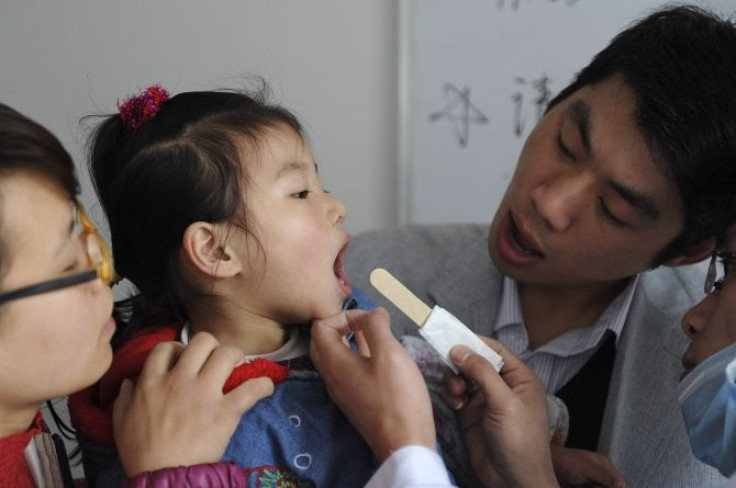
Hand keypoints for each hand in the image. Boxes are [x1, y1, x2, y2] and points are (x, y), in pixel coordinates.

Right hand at [112, 332, 274, 475]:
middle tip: (216, 361)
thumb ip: (124, 398)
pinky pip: (251, 389)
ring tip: (239, 367)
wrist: (162, 478)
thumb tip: (130, 382)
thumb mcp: (120, 422)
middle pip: (202, 341)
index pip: (166, 347)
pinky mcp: (225, 411)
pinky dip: (263, 386)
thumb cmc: (140, 452)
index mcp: (152, 382)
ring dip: (237, 357)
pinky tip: (266, 387)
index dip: (178, 348)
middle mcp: (179, 380)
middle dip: (212, 346)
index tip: (185, 359)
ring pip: (227, 354)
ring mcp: (204, 394)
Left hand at [310, 307, 435, 461]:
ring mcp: (343, 391)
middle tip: (368, 322)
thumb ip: (377, 326)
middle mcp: (332, 377)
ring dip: (351, 340)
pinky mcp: (356, 400)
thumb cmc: (397, 396)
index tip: (368, 318)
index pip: (320, 327)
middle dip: (342, 325)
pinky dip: (359, 355)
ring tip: (375, 333)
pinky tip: (381, 355)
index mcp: (334, 363)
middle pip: (323, 342)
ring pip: (336, 357)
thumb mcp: (389, 353)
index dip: (341, 315)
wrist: (404, 444)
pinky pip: (348, 370)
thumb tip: (373, 312)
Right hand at [442, 338, 557, 487]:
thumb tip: (459, 348)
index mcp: (519, 378)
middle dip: (460, 364)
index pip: (495, 350)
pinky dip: (451, 395)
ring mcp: (485, 400)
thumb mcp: (504, 403)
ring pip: (462, 377)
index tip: (451, 337)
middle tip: (450, 369)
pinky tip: (454, 403)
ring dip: (454, 381)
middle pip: (475, 361)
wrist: (514, 482)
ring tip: (456, 394)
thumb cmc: (520, 442)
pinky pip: (455, 394)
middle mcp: (502, 386)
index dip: (474, 342)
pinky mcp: (470, 414)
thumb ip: (482, 373)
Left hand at [551, 445, 624, 487]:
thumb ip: (603, 475)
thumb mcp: (585, 468)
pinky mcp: (587, 486)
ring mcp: (594, 481)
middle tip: (587, 485)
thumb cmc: (566, 462)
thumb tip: (621, 484)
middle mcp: (603, 473)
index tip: (595, 486)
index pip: (619, 483)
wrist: (549, 464)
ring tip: (578, 485)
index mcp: (605, 464)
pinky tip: (577, 486)